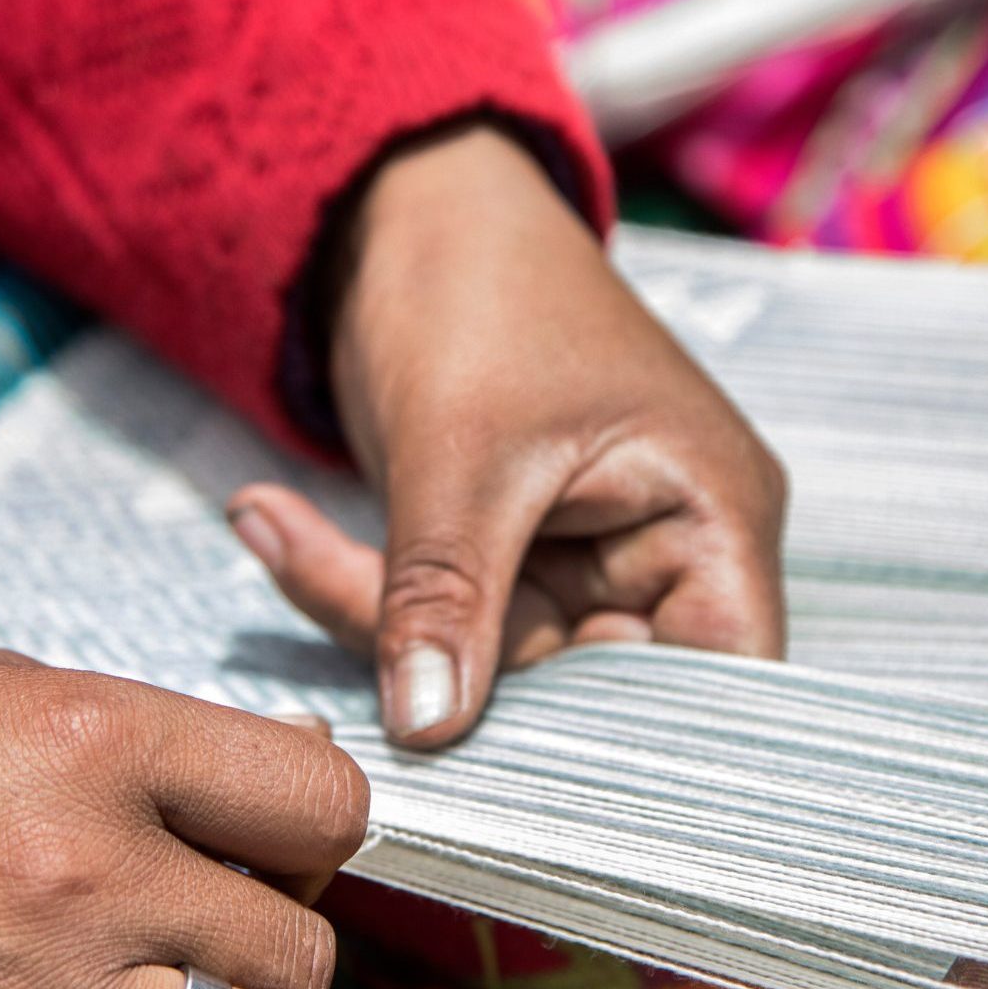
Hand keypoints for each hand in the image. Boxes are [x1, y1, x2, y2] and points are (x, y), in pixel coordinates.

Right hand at [0, 651, 366, 988]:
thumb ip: (153, 745)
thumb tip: (283, 787)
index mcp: (93, 744)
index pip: (324, 804)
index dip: (317, 826)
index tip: (283, 838)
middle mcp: (84, 879)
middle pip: (303, 947)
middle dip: (270, 935)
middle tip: (205, 918)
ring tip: (163, 988)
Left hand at [228, 126, 785, 748]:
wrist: (399, 206)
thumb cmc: (475, 287)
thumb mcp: (460, 451)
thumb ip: (447, 596)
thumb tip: (429, 730)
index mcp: (710, 515)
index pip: (720, 681)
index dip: (642, 749)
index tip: (528, 782)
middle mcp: (664, 549)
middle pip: (584, 686)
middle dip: (453, 672)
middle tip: (349, 637)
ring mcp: (580, 556)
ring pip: (487, 658)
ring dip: (370, 612)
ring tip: (271, 523)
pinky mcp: (503, 554)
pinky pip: (437, 616)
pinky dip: (354, 585)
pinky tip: (268, 516)